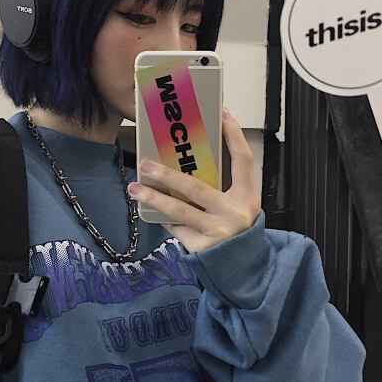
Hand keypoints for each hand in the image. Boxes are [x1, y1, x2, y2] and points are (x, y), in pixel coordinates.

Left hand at [127, 108, 261, 252]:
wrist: (243, 267)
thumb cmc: (236, 228)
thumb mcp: (238, 204)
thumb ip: (222, 185)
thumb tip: (189, 157)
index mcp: (247, 196)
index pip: (243, 160)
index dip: (234, 136)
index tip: (222, 113)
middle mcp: (234, 213)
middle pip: (196, 187)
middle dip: (167, 175)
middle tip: (145, 163)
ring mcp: (217, 232)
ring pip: (179, 211)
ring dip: (153, 198)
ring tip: (134, 188)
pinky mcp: (201, 247)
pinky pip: (176, 228)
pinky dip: (164, 219)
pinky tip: (151, 211)